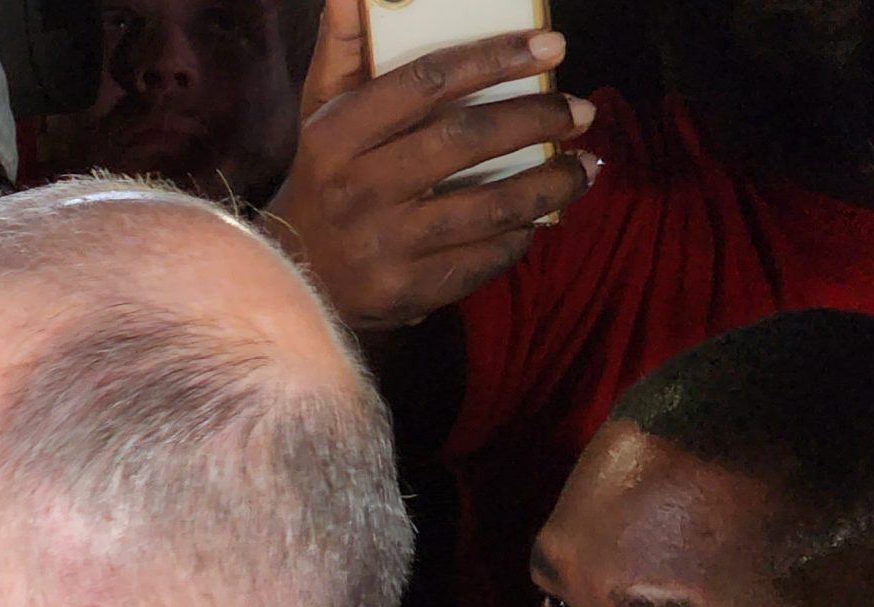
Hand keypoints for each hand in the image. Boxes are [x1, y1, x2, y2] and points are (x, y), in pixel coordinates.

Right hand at [263, 0, 599, 331]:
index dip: (495, 59)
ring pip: (490, 207)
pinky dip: (521, 236)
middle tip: (582, 111)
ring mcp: (382, 245)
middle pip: (466, 140)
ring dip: (551, 184)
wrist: (289, 277)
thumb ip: (341, 53)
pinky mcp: (405, 292)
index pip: (424, 82)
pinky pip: (483, 258)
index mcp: (336, 137)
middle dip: (537, 120)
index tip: (552, 47)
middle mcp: (357, 189)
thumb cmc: (321, 181)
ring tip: (585, 166)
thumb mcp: (320, 116)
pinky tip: (538, 219)